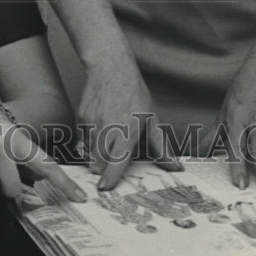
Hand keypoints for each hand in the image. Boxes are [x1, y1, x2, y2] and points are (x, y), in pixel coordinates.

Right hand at [79, 60, 180, 190]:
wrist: (110, 68)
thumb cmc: (134, 92)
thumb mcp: (151, 118)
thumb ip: (160, 145)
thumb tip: (174, 166)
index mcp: (127, 130)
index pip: (117, 159)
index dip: (110, 176)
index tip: (105, 188)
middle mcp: (108, 128)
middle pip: (98, 161)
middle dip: (101, 170)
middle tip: (106, 173)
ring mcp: (92, 122)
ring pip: (88, 152)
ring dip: (95, 158)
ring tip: (104, 151)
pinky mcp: (81, 117)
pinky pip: (83, 139)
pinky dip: (89, 143)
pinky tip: (98, 134)